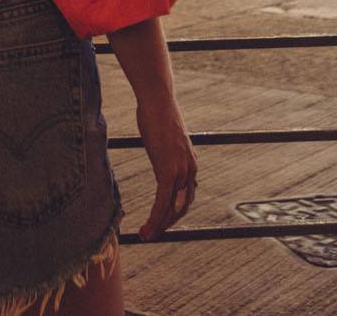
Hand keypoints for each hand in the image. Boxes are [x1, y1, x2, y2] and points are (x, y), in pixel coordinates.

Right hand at [135, 96, 196, 239]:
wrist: (158, 100)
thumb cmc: (158, 115)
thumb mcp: (166, 139)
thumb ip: (166, 153)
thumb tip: (159, 154)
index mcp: (190, 164)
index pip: (186, 197)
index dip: (175, 212)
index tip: (162, 221)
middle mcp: (190, 170)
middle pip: (182, 207)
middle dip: (168, 223)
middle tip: (154, 233)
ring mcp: (181, 172)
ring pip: (171, 209)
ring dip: (159, 226)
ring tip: (147, 235)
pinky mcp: (168, 171)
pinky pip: (162, 202)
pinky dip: (155, 218)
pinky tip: (146, 227)